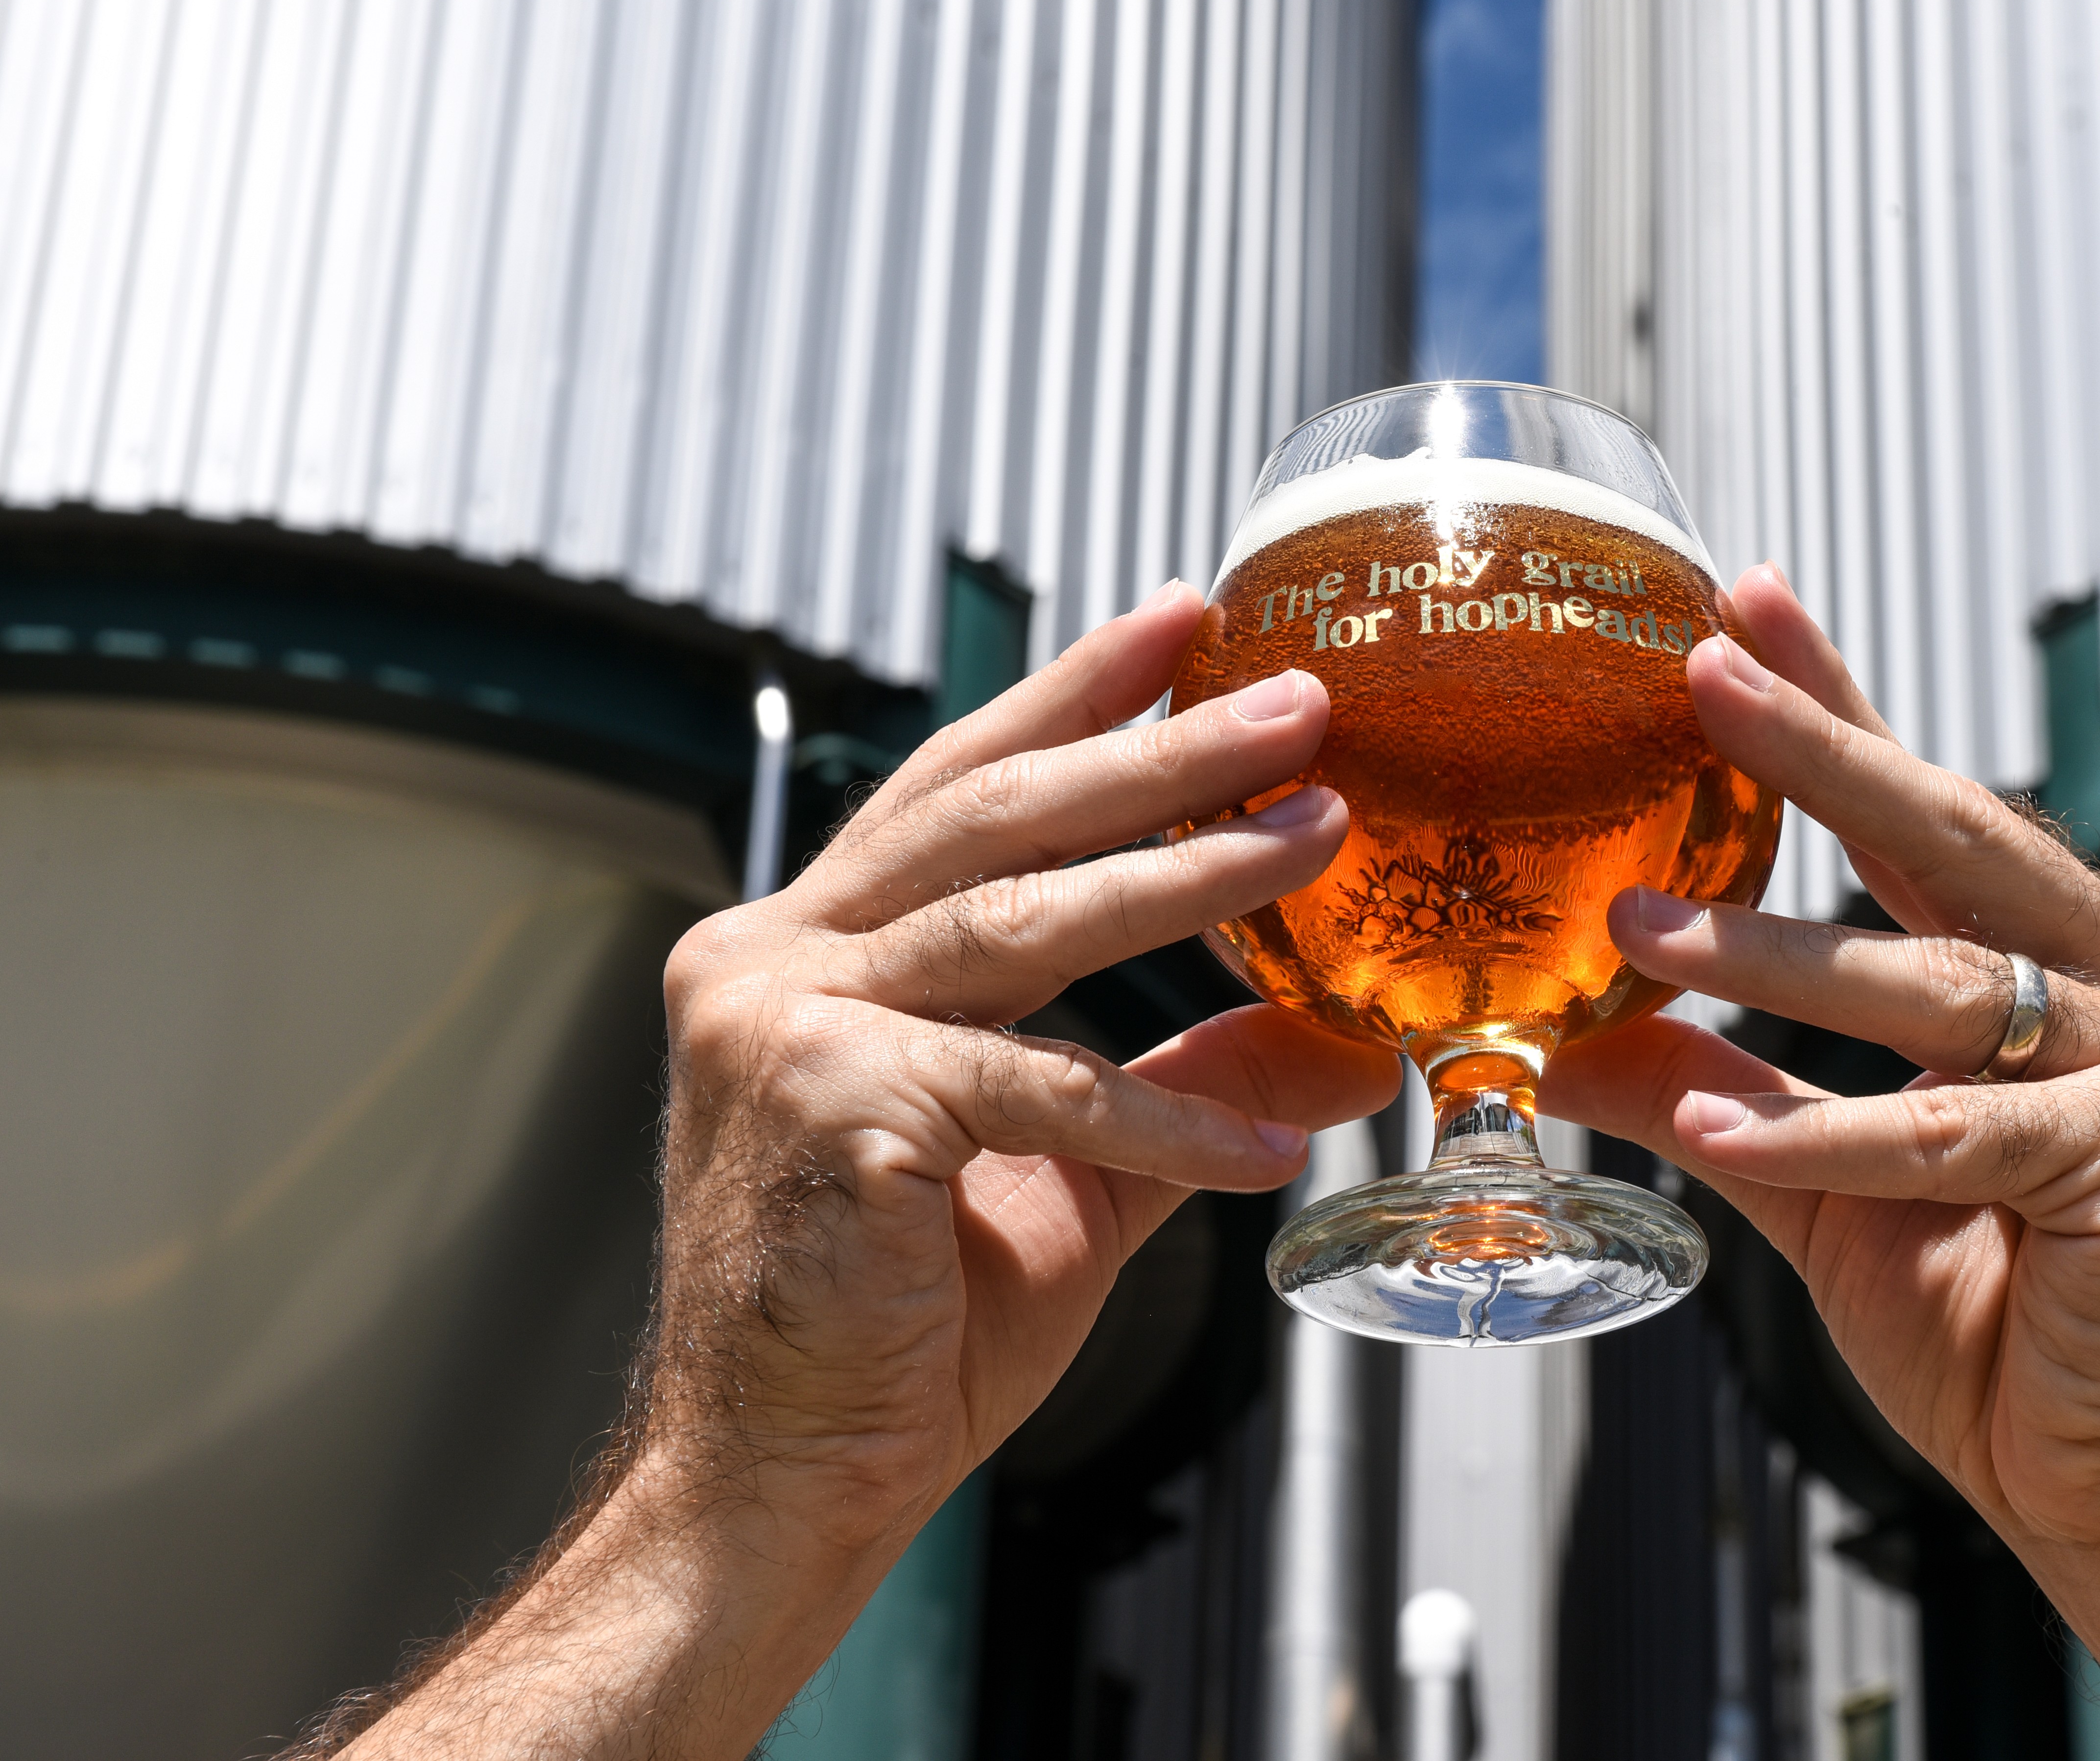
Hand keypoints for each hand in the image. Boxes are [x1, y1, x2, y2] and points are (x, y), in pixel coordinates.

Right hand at [320, 583, 1397, 1758]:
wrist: (777, 1478)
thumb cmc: (904, 1326)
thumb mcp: (1070, 1178)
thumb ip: (1178, 1088)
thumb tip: (1328, 1039)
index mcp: (805, 950)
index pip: (957, 788)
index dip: (1072, 698)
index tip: (1181, 622)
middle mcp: (771, 960)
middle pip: (992, 816)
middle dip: (1154, 748)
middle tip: (1294, 700)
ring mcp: (785, 1028)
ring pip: (1018, 918)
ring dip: (1184, 871)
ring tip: (1318, 832)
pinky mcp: (833, 1110)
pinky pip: (1038, 1091)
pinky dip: (1165, 1123)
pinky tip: (1274, 1150)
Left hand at [1548, 568, 2099, 1759]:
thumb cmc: (2005, 1329)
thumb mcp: (1832, 1190)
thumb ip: (1728, 1093)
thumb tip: (1578, 1035)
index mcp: (2077, 967)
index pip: (1934, 818)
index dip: (1839, 710)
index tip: (1743, 609)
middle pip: (1952, 841)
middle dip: (1819, 752)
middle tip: (1704, 671)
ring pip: (1932, 986)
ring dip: (1772, 953)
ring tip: (1637, 922)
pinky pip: (1949, 1136)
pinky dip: (1824, 1131)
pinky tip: (1710, 1117)